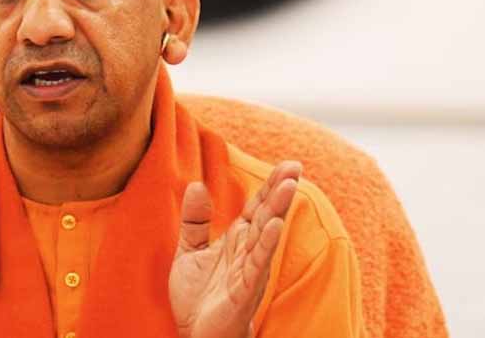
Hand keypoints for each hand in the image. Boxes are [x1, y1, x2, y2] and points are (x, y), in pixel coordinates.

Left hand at [169, 161, 301, 337]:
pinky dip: (265, 244)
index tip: (288, 164)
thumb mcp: (189, 250)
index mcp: (237, 240)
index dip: (270, 186)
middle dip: (280, 191)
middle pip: (266, 215)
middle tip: (295, 166)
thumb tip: (197, 185)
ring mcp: (249, 270)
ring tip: (289, 186)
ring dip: (277, 210)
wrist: (196, 335)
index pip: (257, 207)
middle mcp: (248, 252)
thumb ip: (195, 220)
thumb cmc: (199, 296)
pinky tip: (273, 225)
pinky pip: (257, 264)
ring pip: (265, 235)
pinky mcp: (244, 289)